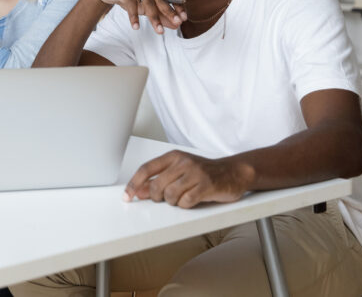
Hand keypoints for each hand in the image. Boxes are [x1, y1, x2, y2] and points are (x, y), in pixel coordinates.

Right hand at [93, 0, 182, 33]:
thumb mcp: (146, 6)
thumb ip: (161, 15)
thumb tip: (177, 25)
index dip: (178, 5)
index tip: (184, 17)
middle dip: (170, 12)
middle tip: (177, 23)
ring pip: (148, 3)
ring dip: (154, 18)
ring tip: (159, 31)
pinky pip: (131, 4)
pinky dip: (134, 16)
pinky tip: (136, 26)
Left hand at [124, 150, 252, 208]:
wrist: (234, 172)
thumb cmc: (205, 173)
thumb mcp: (180, 171)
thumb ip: (159, 179)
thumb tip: (139, 191)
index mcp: (174, 156)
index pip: (146, 169)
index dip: (134, 184)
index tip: (127, 196)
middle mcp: (183, 162)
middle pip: (157, 185)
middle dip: (158, 197)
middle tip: (167, 198)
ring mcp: (195, 173)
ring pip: (170, 195)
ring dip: (173, 202)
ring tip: (183, 198)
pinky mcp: (206, 185)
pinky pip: (186, 201)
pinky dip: (186, 205)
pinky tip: (192, 201)